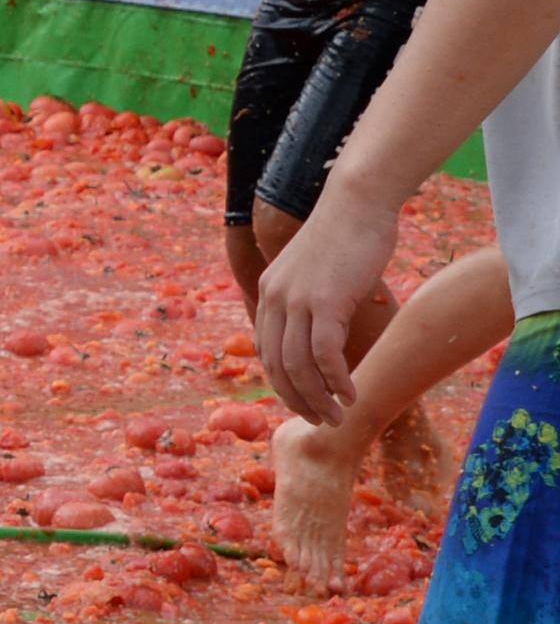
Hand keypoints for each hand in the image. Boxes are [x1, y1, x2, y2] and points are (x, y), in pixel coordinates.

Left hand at [256, 179, 399, 423]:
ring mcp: (297, 300)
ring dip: (317, 399)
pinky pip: (325, 355)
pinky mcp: (326, 301)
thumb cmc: (347, 236)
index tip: (302, 402)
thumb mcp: (317, 272)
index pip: (266, 350)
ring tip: (337, 417)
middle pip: (277, 365)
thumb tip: (322, 330)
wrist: (358, 201)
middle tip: (321, 421)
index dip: (282, 382)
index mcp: (268, 291)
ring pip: (299, 367)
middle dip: (297, 400)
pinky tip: (351, 394)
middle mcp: (274, 297)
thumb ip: (310, 300)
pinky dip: (336, 382)